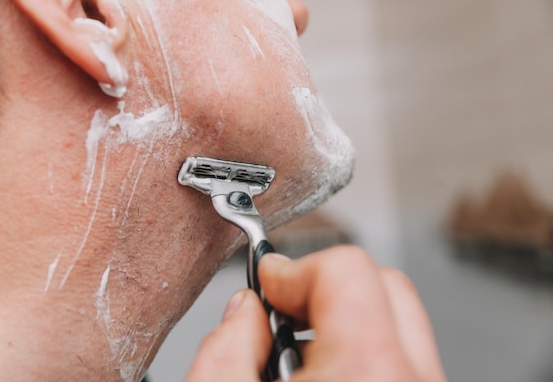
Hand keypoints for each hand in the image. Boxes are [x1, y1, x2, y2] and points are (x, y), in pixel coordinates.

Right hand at [185, 246, 446, 381]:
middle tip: (283, 310)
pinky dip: (362, 353)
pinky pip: (402, 359)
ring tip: (298, 357)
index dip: (292, 267)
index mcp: (365, 372)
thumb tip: (243, 312)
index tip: (266, 281)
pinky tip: (322, 379)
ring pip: (398, 322)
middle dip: (325, 286)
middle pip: (384, 285)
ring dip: (344, 320)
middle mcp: (412, 381)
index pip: (346, 267)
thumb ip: (223, 348)